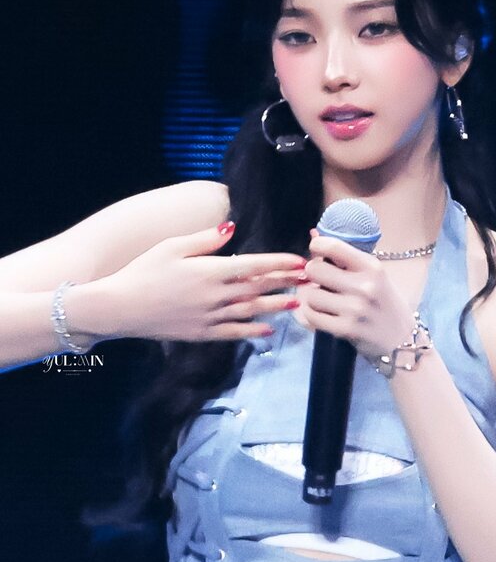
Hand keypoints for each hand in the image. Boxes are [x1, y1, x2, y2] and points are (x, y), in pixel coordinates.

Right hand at [103, 224, 305, 341]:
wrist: (120, 308)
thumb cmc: (143, 271)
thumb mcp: (172, 246)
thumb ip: (205, 239)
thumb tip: (232, 227)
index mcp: (210, 271)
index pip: (254, 265)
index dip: (279, 263)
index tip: (299, 260)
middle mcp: (216, 295)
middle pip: (259, 288)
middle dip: (285, 282)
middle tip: (308, 279)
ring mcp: (210, 317)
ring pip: (252, 311)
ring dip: (276, 306)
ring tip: (296, 302)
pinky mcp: (202, 334)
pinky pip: (234, 333)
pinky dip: (253, 331)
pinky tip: (268, 330)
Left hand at [300, 233, 415, 359]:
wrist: (402, 341)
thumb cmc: (385, 304)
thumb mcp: (375, 276)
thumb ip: (346, 258)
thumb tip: (313, 235)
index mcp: (372, 267)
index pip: (332, 246)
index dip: (316, 247)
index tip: (317, 254)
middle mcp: (364, 286)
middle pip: (314, 269)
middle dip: (313, 275)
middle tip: (321, 282)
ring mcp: (354, 309)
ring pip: (311, 295)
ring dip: (313, 298)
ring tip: (325, 301)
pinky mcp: (345, 329)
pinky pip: (312, 316)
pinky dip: (313, 315)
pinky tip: (324, 315)